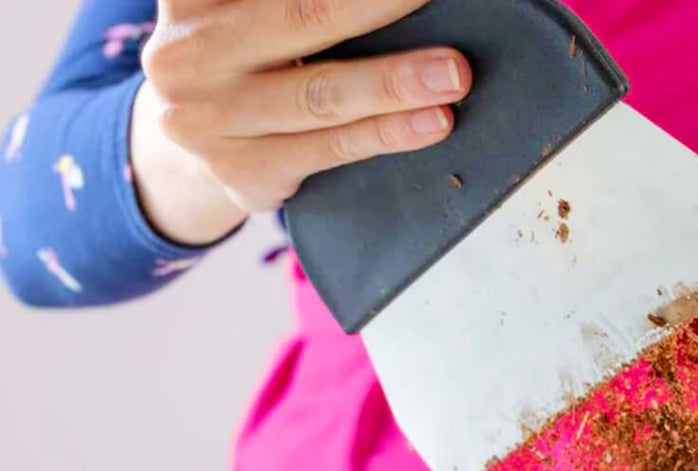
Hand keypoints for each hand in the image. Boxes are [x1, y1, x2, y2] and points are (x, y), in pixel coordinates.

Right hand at [131, 0, 471, 244]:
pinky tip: (431, 123)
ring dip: (395, 84)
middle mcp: (189, 50)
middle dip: (382, 5)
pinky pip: (331, 148)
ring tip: (453, 75)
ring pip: (321, 94)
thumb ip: (297, 3)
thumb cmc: (242, 51)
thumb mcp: (248, 8)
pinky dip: (387, 133)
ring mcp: (209, 119)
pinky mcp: (242, 171)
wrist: (196, 135)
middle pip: (303, 15)